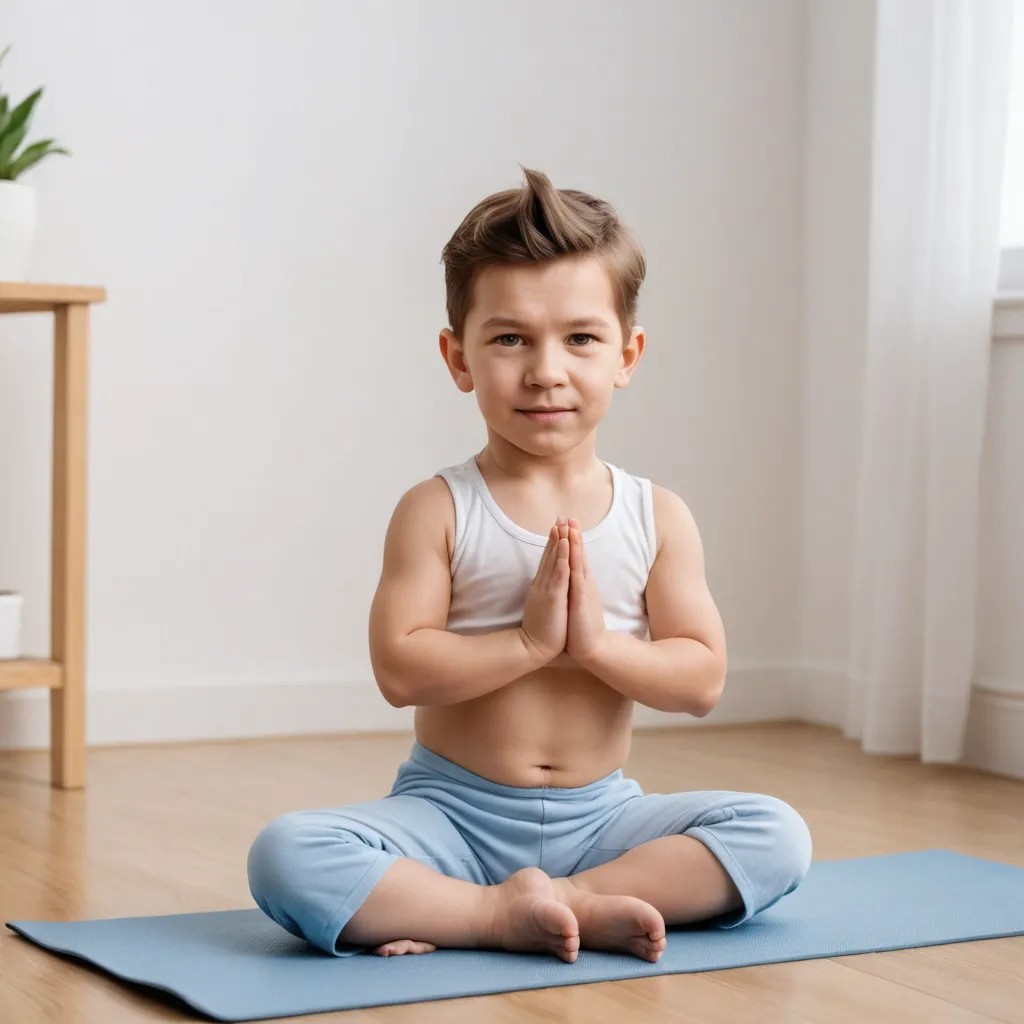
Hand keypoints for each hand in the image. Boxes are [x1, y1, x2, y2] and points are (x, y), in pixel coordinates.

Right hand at [520, 518, 570, 661]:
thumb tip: (540, 585)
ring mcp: (546, 590)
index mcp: (541, 587)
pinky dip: (562, 560)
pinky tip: (566, 548)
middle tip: (560, 517)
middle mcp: (542, 584)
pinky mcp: (553, 598)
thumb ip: (541, 593)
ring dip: (559, 543)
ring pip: (554, 561)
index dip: (552, 543)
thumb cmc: (539, 630)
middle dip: (556, 536)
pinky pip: (559, 575)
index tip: (557, 527)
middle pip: (550, 556)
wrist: (532, 648)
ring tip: (563, 525)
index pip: (547, 561)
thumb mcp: (539, 606)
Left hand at [565, 518, 606, 662]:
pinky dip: (574, 560)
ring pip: (578, 561)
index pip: (575, 558)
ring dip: (575, 542)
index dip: (571, 541)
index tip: (566, 525)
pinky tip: (570, 549)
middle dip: (573, 535)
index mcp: (581, 585)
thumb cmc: (581, 628)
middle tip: (568, 515)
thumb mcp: (575, 604)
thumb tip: (567, 584)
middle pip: (578, 554)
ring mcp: (584, 590)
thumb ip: (572, 592)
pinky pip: (577, 575)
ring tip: (571, 525)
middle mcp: (584, 584)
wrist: (591, 647)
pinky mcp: (581, 598)